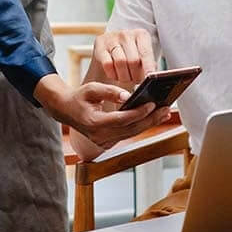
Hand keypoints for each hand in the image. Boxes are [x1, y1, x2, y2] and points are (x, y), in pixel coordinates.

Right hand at [35, 74, 171, 154]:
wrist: (65, 110)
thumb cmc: (79, 97)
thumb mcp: (91, 89)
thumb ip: (109, 91)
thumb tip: (128, 95)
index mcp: (94, 123)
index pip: (122, 119)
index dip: (139, 112)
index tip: (152, 104)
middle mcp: (99, 136)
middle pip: (131, 129)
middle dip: (150, 119)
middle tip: (166, 108)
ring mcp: (103, 142)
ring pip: (132, 133)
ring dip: (149, 123)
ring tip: (164, 112)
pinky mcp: (107, 142)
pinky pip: (128, 134)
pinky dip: (141, 125)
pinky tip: (152, 117)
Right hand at [89, 28, 155, 84]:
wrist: (110, 51)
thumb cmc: (131, 57)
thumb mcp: (142, 58)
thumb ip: (149, 66)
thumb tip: (153, 76)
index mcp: (141, 34)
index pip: (146, 53)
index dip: (148, 67)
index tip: (149, 78)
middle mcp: (126, 34)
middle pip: (133, 60)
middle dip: (135, 75)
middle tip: (135, 80)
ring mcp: (111, 38)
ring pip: (120, 62)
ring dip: (124, 76)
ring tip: (126, 78)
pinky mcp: (99, 45)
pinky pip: (108, 64)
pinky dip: (112, 74)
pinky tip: (115, 74)